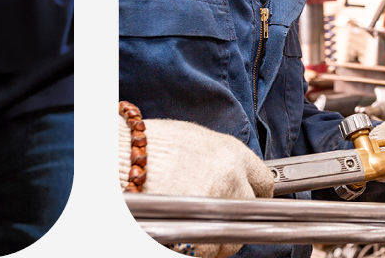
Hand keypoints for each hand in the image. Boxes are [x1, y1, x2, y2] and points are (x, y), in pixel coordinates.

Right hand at [122, 116, 271, 257]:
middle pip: (250, 212)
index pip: (264, 181)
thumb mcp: (192, 139)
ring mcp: (217, 210)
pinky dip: (198, 247)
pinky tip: (183, 234)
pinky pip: (209, 250)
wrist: (121, 157)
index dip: (257, 193)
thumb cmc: (150, 145)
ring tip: (194, 227)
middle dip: (235, 217)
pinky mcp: (200, 235)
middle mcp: (231, 181)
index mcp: (232, 154)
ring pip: (231, 237)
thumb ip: (219, 159)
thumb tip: (229, 175)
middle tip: (216, 216)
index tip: (253, 200)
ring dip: (217, 237)